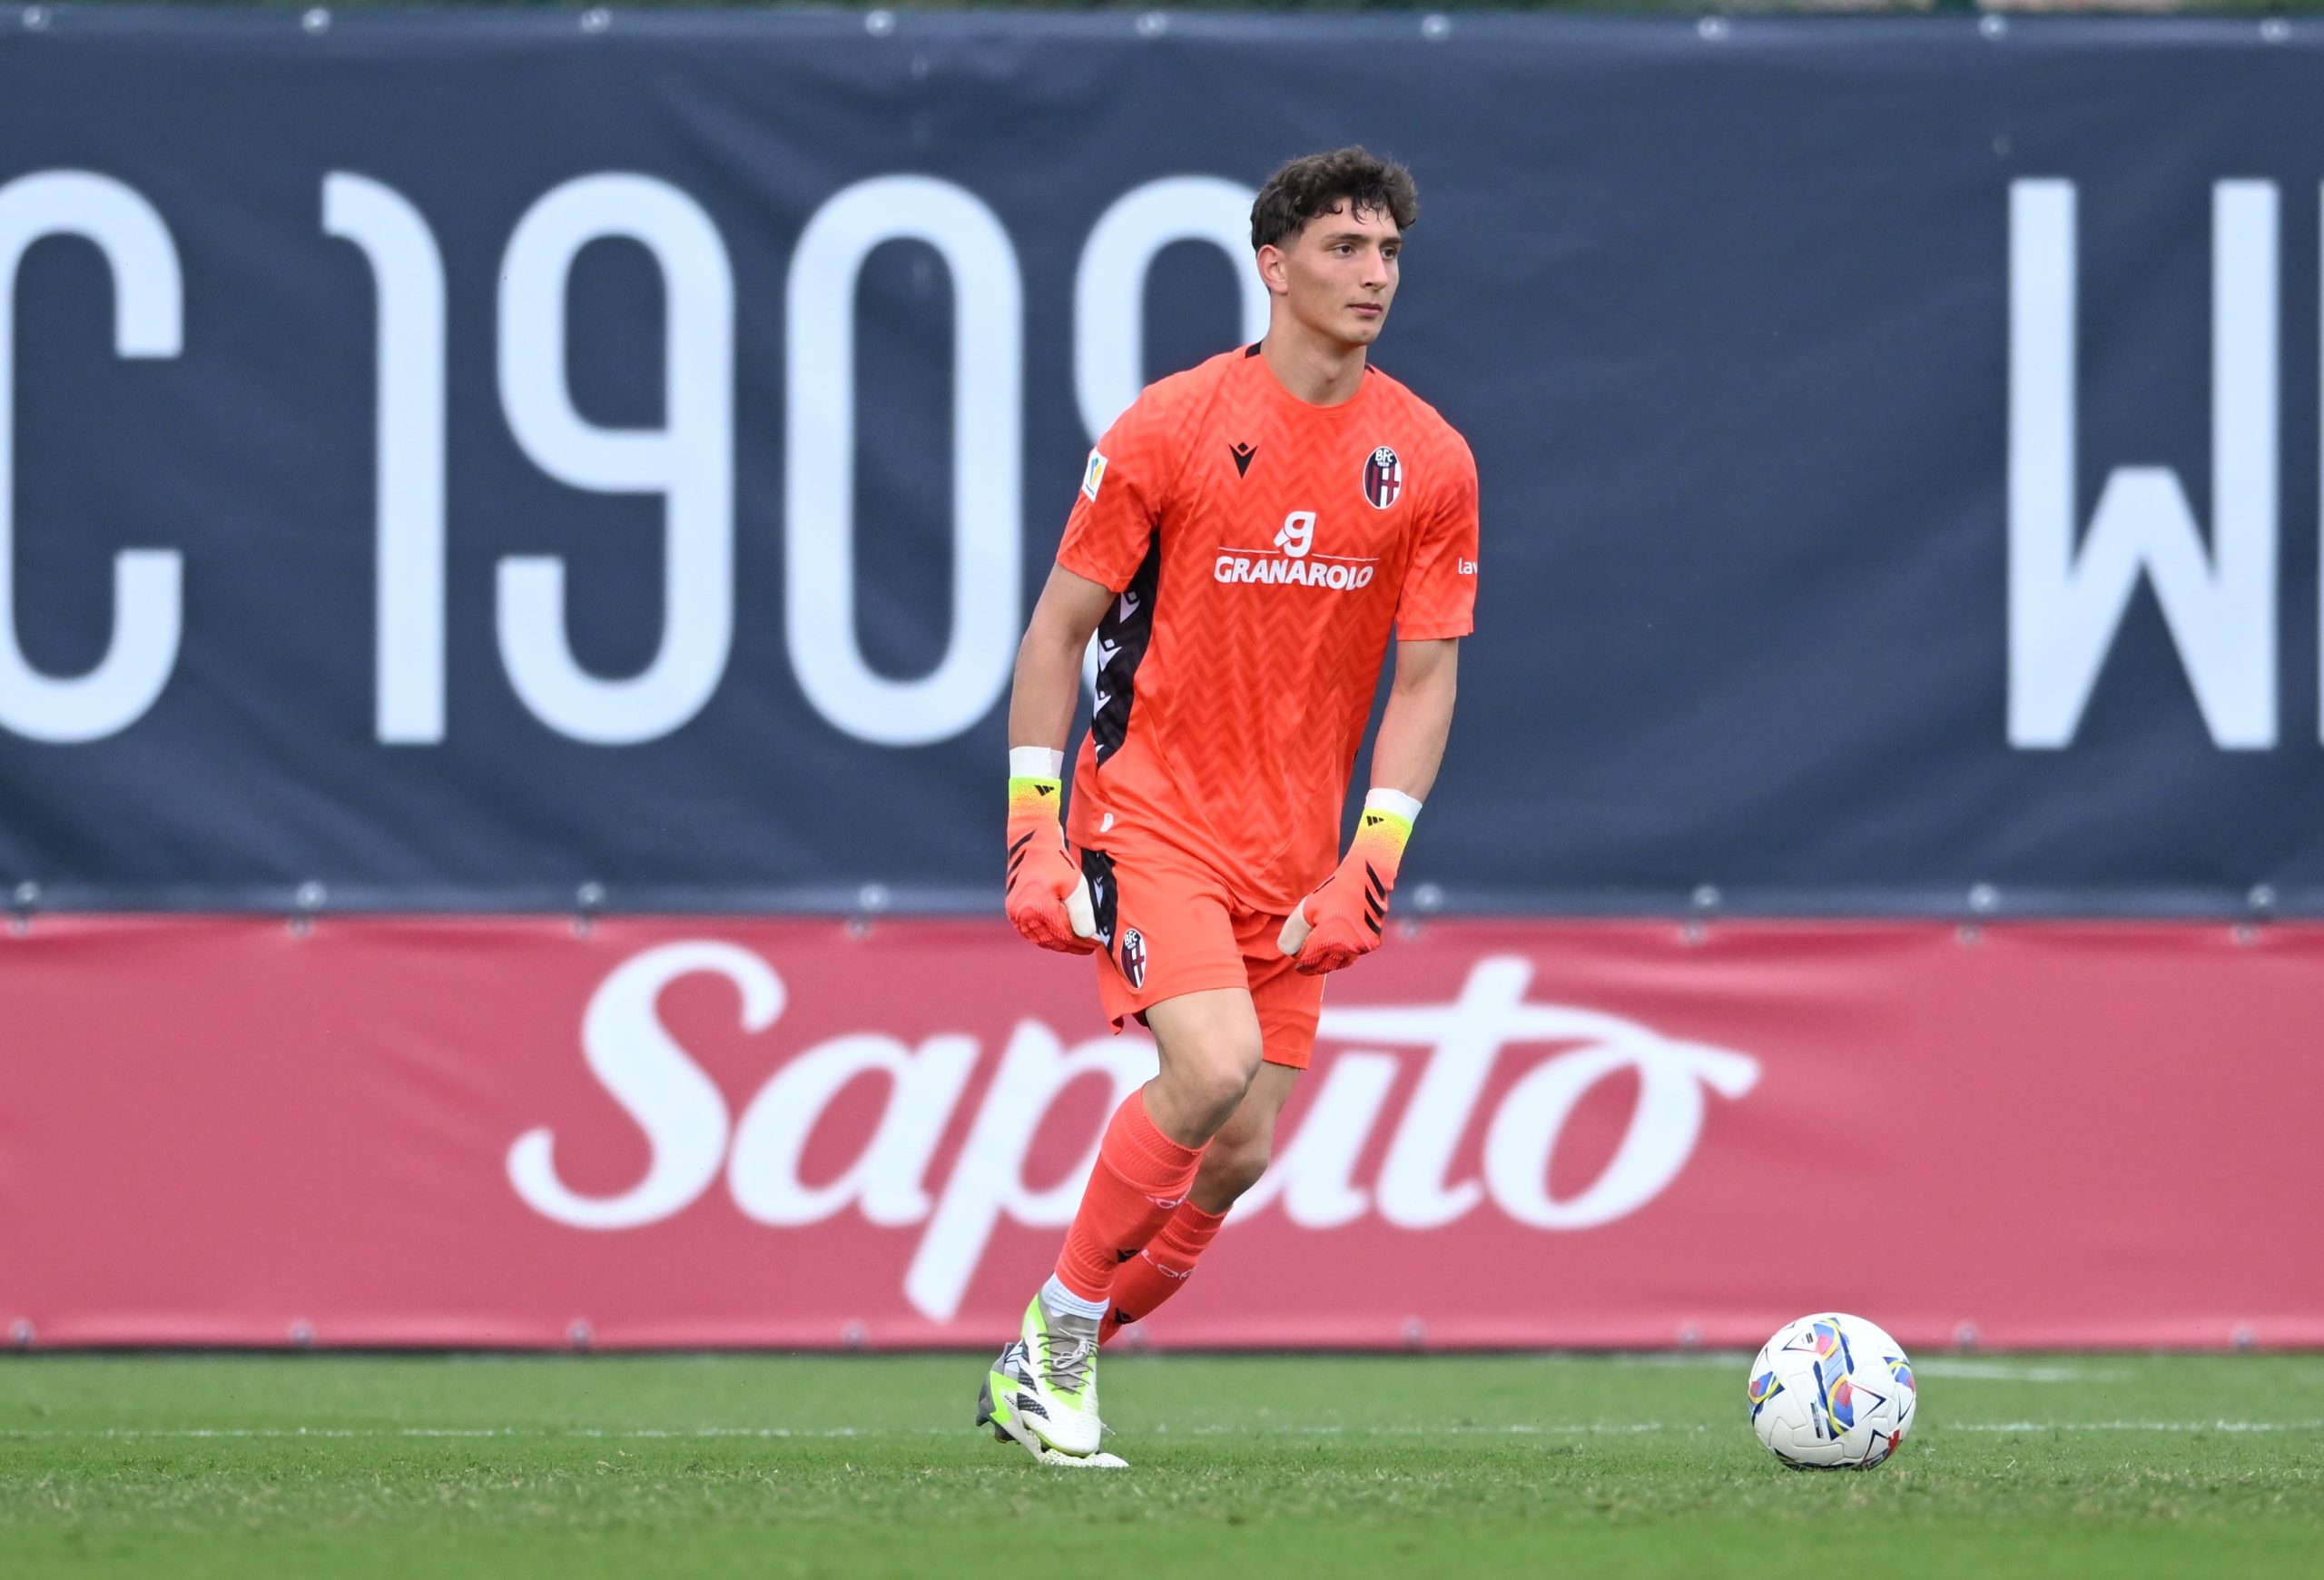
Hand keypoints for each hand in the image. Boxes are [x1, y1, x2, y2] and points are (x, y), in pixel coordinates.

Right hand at [1006, 779, 1097, 953]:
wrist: (1031, 844)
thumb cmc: (1055, 861)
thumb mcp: (1075, 885)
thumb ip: (1081, 913)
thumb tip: (1088, 935)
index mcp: (1037, 907)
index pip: (1063, 935)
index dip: (1081, 942)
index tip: (1095, 943)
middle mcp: (1022, 914)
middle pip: (1051, 940)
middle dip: (1072, 945)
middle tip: (1088, 946)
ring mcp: (1014, 914)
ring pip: (1040, 939)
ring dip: (1059, 944)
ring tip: (1077, 942)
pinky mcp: (1013, 911)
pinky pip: (1031, 932)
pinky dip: (1046, 936)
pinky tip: (1060, 935)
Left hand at [1278, 806, 1410, 974]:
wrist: (1367, 878)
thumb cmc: (1335, 890)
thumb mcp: (1308, 907)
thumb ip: (1296, 930)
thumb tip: (1289, 947)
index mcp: (1331, 940)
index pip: (1310, 958)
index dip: (1300, 960)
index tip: (1294, 959)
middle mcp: (1349, 947)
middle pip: (1326, 965)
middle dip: (1313, 967)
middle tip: (1303, 968)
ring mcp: (1363, 946)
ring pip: (1342, 962)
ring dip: (1329, 964)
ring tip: (1319, 962)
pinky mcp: (1373, 942)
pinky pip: (1355, 954)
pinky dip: (1344, 955)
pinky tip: (1336, 952)